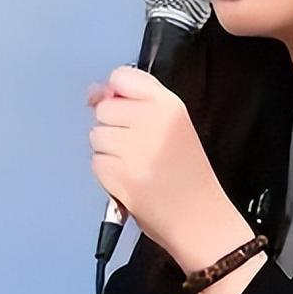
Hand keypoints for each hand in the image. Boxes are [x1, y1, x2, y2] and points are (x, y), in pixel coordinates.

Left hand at [86, 65, 233, 266]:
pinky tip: (129, 179)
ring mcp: (132, 149)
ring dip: (109, 151)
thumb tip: (94, 93)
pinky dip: (107, 172)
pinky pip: (96, 162)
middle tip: (138, 146)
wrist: (198, 216)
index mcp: (168, 105)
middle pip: (104, 108)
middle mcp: (150, 121)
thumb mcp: (174, 124)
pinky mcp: (117, 174)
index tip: (126, 110)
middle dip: (113, 126)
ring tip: (136, 164)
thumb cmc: (187, 173)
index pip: (122, 76)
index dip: (117, 94)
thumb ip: (136, 101)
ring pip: (96, 135)